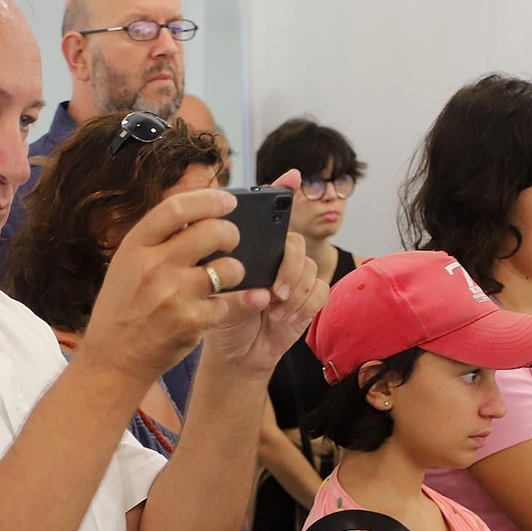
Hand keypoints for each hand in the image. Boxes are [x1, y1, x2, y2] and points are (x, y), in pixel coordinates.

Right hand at [81, 187, 246, 386]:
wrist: (112, 361)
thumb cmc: (122, 310)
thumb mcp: (125, 266)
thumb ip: (155, 242)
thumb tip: (197, 216)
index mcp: (134, 247)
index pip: (176, 208)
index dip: (208, 200)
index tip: (227, 201)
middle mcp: (154, 266)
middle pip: (211, 232)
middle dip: (230, 233)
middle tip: (231, 240)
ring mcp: (174, 295)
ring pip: (228, 267)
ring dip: (234, 270)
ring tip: (226, 276)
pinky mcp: (192, 322)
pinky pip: (229, 303)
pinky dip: (232, 303)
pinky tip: (224, 304)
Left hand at [199, 171, 328, 377]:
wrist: (234, 354)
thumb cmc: (219, 318)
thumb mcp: (211, 291)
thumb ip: (223, 271)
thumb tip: (243, 265)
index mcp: (253, 248)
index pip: (270, 215)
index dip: (284, 191)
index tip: (292, 176)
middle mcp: (276, 257)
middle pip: (295, 242)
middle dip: (288, 265)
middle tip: (275, 290)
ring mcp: (295, 277)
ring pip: (310, 267)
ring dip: (294, 290)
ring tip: (273, 310)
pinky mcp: (309, 299)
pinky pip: (320, 290)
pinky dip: (303, 305)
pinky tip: (283, 317)